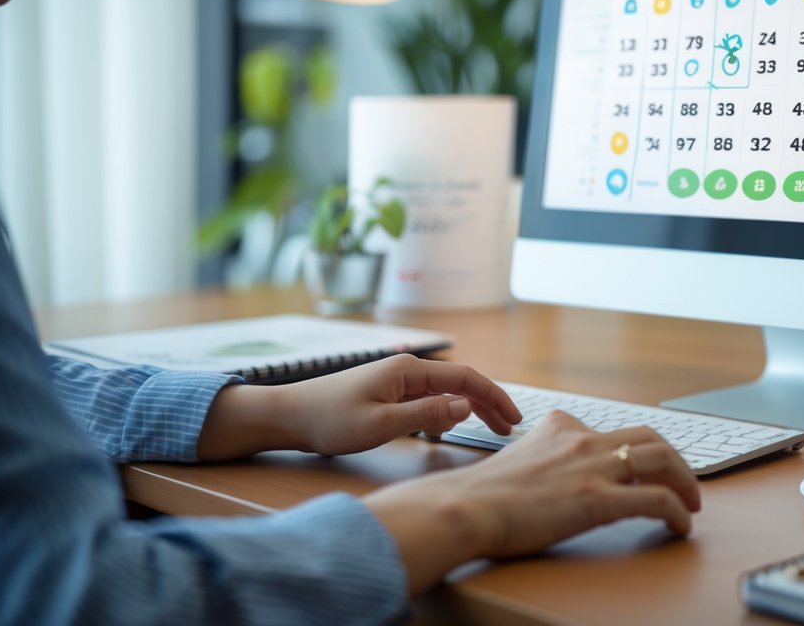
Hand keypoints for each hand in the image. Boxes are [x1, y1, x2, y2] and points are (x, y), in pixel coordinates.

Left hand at [197, 354, 520, 459]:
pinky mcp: (388, 393)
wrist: (289, 417)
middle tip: (508, 429)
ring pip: (446, 392)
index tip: (514, 419)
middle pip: (460, 383)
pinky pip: (428, 400)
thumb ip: (426, 415)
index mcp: (410, 371)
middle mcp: (408, 370)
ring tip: (487, 431)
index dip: (494, 397)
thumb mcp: (381, 424)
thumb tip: (467, 407)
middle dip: (487, 404)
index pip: (466, 378)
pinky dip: (445, 414)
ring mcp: (398, 381)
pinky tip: (443, 434)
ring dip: (468, 410)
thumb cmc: (330, 420)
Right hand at [362, 411, 701, 595]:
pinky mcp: (597, 499)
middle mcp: (582, 439)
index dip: (636, 449)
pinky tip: (680, 526)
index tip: (645, 465)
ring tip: (692, 504)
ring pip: (662, 460)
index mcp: (561, 426)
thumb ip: (542, 455)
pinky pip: (656, 500)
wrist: (465, 508)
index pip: (612, 430)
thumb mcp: (518, 459)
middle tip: (684, 483)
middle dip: (675, 460)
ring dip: (686, 482)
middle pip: (650, 437)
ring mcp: (592, 467)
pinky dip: (677, 512)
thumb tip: (550, 473)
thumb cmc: (482, 495)